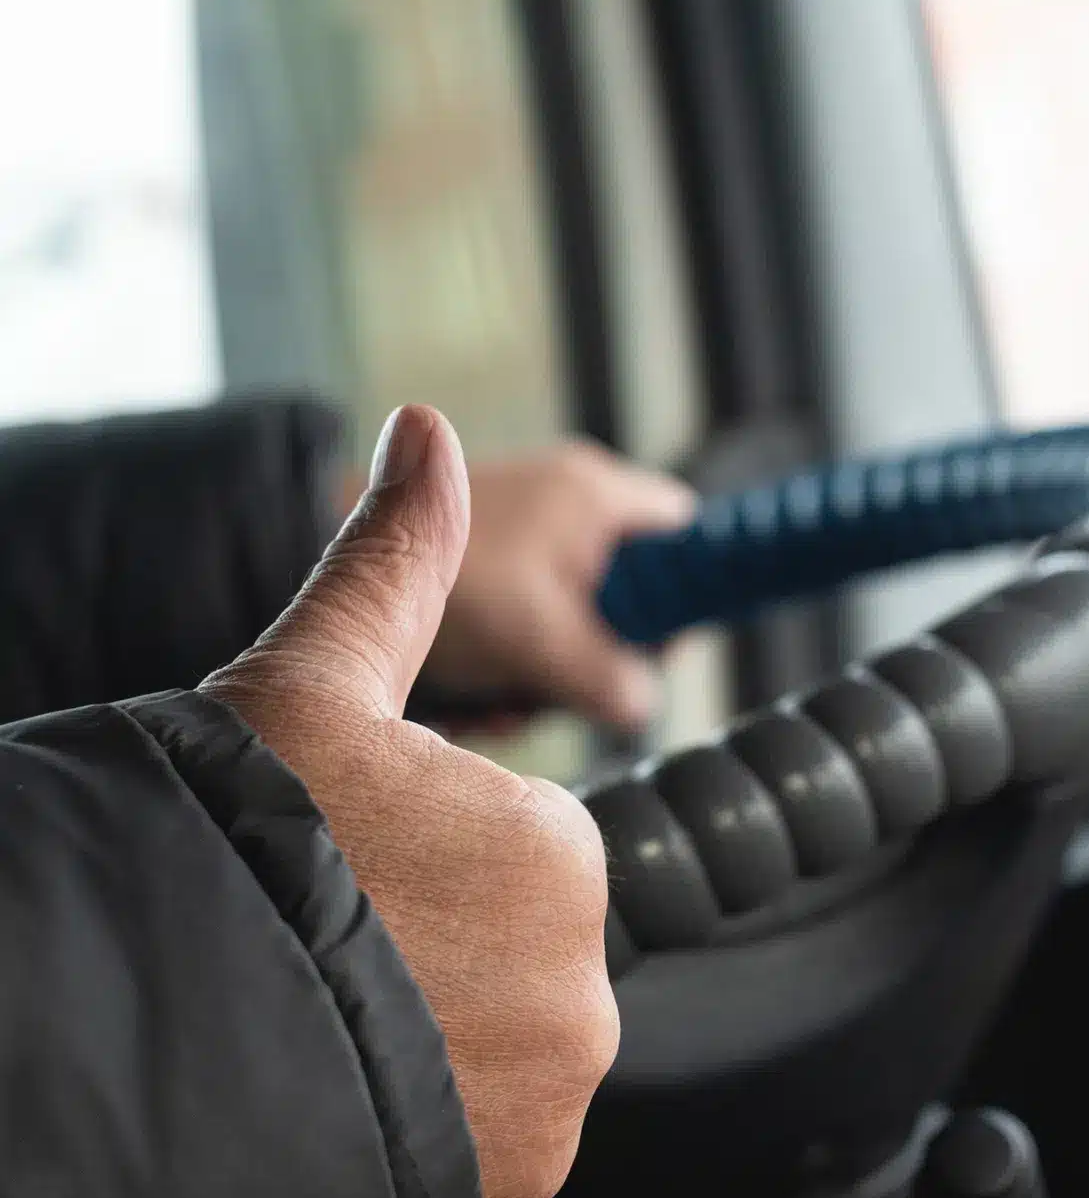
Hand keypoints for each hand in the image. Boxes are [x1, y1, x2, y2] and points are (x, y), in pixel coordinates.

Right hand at [207, 405, 618, 1197]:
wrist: (129, 1086)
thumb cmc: (214, 867)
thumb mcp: (296, 692)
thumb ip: (388, 566)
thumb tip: (432, 429)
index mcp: (559, 853)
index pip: (500, 843)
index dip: (395, 851)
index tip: (322, 874)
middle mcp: (585, 995)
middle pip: (492, 958)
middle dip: (409, 958)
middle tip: (293, 965)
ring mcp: (545, 1123)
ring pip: (477, 1064)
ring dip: (403, 1055)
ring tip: (289, 1043)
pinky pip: (461, 1160)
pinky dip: (403, 1144)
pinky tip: (311, 1123)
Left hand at [340, 440, 693, 731]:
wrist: (294, 557)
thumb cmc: (430, 587)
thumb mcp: (541, 640)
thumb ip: (612, 676)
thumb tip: (640, 702)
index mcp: (596, 495)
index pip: (685, 535)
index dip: (683, 596)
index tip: (652, 649)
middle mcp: (561, 504)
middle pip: (625, 594)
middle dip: (598, 656)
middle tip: (560, 686)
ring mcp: (516, 538)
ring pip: (569, 623)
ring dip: (543, 675)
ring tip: (499, 696)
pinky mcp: (479, 573)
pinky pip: (520, 629)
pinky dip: (503, 668)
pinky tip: (470, 692)